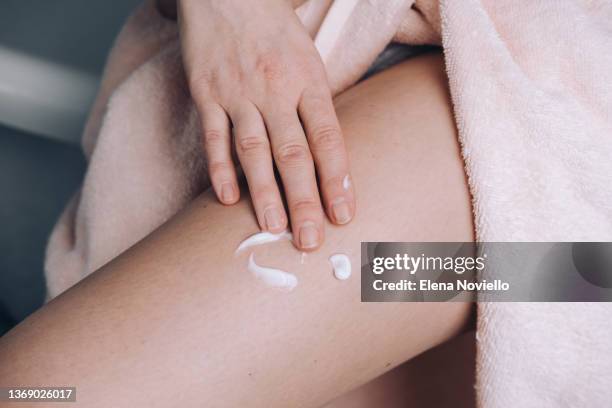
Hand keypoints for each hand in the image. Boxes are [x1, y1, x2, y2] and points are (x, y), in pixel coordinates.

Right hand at [178, 0, 354, 250]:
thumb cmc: (275, 32)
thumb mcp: (308, 60)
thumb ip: (315, 107)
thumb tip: (328, 158)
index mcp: (308, 80)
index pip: (328, 138)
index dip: (338, 179)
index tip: (344, 215)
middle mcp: (275, 89)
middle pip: (293, 153)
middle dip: (304, 200)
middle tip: (310, 239)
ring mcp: (238, 93)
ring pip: (254, 151)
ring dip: (264, 193)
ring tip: (274, 228)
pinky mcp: (205, 94)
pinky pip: (213, 137)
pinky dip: (219, 169)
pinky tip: (226, 199)